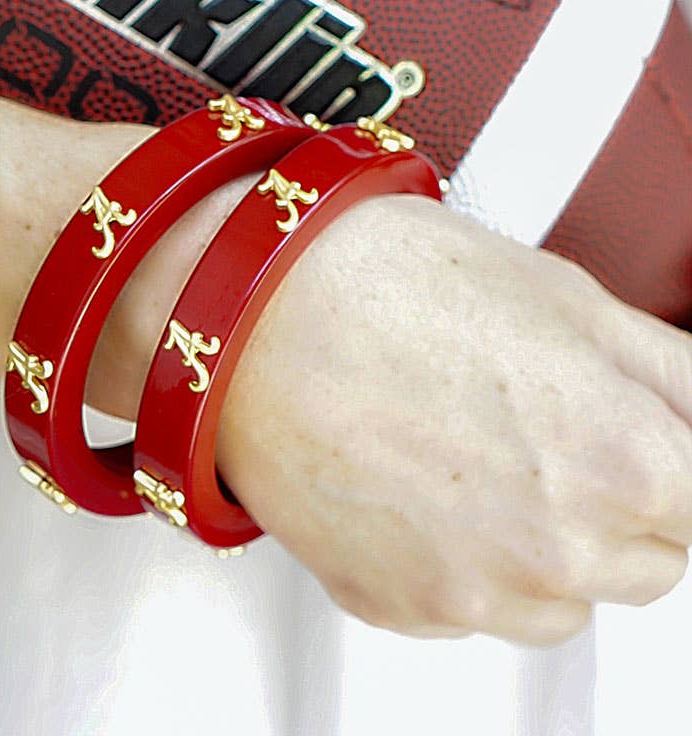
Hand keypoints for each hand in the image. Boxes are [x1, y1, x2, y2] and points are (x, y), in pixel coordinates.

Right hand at [213, 194, 691, 645]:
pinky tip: (414, 476)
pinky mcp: (401, 610)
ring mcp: (476, 595)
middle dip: (623, 502)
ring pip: (563, 599)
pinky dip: (460, 559)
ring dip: (545, 544)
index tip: (640, 442)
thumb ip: (670, 370)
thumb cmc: (378, 282)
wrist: (243, 314)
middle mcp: (560, 553)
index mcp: (624, 463)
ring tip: (467, 448)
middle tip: (541, 421)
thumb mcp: (559, 293)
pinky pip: (472, 605)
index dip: (672, 461)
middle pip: (653, 562)